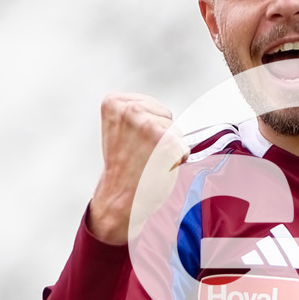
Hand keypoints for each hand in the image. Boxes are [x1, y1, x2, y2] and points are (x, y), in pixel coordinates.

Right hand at [89, 92, 186, 244]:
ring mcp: (149, 124)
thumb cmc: (122, 169)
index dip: (147, 126)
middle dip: (160, 134)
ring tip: (149, 160)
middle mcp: (130, 109)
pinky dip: (178, 158)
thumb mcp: (118, 130)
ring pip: (176, 130)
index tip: (132, 142)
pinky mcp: (167, 140)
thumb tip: (162, 112)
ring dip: (169, 147)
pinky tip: (160, 166)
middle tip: (141, 154)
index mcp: (114, 102)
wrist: (120, 197)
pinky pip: (184, 145)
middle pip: (165, 115)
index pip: (149, 104)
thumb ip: (135, 115)